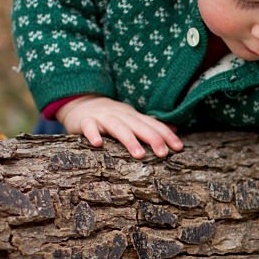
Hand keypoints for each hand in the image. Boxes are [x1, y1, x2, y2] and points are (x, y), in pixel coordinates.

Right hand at [56, 95, 182, 158]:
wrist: (79, 103)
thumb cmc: (110, 116)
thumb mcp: (131, 118)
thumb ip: (150, 124)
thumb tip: (174, 129)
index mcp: (132, 116)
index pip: (152, 124)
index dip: (166, 135)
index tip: (179, 148)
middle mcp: (120, 115)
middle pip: (138, 126)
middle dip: (152, 138)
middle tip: (163, 154)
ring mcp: (102, 117)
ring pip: (117, 127)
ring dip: (129, 140)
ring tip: (139, 155)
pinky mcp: (84, 121)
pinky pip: (88, 127)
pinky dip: (93, 134)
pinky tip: (98, 144)